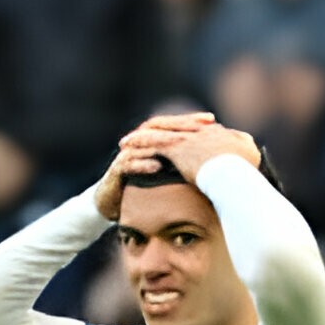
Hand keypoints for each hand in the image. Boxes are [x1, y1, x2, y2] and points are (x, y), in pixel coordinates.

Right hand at [94, 111, 212, 218]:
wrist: (112, 204)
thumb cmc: (144, 189)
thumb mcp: (168, 175)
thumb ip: (186, 166)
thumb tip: (212, 162)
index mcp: (151, 142)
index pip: (171, 125)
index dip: (190, 120)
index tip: (211, 120)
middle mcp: (138, 144)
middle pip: (158, 127)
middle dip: (178, 126)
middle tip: (198, 127)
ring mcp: (126, 156)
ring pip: (144, 144)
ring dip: (163, 144)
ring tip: (182, 145)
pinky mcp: (115, 172)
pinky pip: (128, 164)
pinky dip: (143, 164)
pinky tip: (157, 167)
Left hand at [119, 115, 260, 180]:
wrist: (235, 176)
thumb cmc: (246, 173)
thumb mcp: (252, 156)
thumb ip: (247, 148)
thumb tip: (248, 144)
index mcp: (218, 135)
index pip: (198, 129)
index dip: (185, 133)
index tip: (176, 138)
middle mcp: (201, 132)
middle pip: (176, 125)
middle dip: (160, 129)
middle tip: (145, 132)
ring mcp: (188, 138)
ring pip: (160, 131)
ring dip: (142, 134)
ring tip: (127, 139)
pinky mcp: (176, 148)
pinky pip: (151, 142)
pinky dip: (138, 142)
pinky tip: (125, 144)